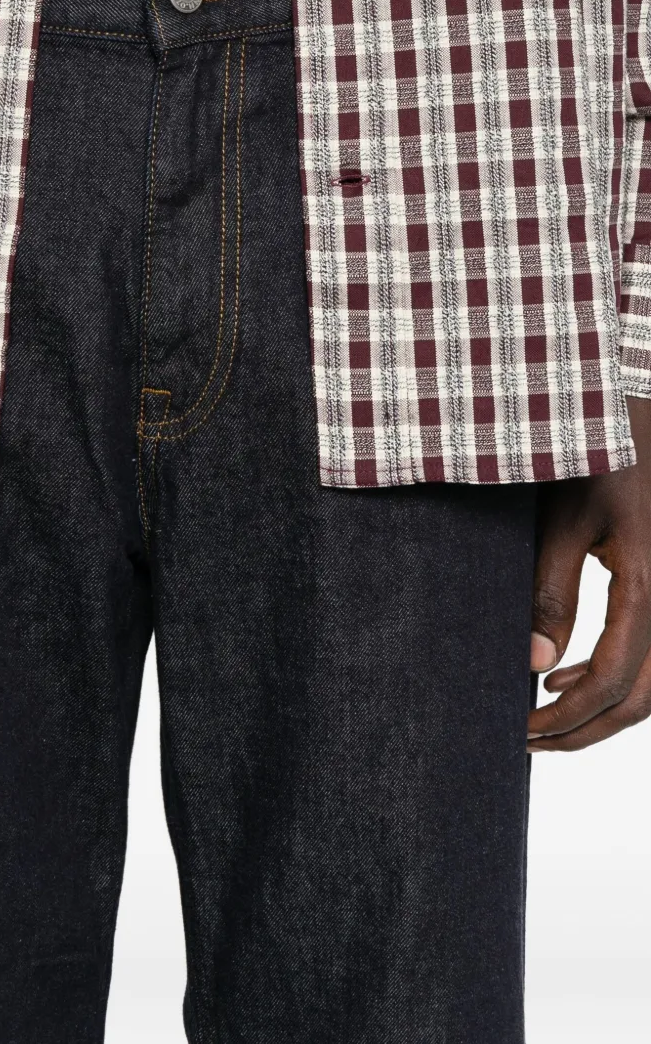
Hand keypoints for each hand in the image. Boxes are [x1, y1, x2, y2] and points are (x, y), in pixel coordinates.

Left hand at [529, 396, 650, 750]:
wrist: (635, 417)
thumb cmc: (595, 458)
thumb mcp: (562, 519)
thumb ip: (550, 591)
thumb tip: (533, 663)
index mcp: (648, 587)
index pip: (614, 680)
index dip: (568, 717)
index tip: (521, 729)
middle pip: (642, 697)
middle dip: (585, 729)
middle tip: (528, 742)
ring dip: (600, 709)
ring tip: (539, 715)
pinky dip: (613, 676)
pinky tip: (562, 672)